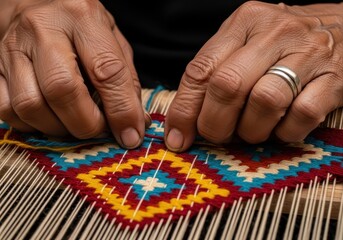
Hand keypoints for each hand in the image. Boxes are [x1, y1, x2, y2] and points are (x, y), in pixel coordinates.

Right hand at [0, 0, 147, 147]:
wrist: (35, 4)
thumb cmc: (80, 26)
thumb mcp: (112, 41)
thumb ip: (126, 81)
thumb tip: (133, 126)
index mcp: (83, 18)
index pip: (106, 70)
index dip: (121, 110)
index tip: (131, 135)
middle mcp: (43, 28)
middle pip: (62, 90)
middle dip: (87, 123)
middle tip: (99, 129)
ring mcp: (12, 47)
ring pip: (30, 105)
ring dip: (58, 128)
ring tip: (74, 124)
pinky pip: (6, 109)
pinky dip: (32, 125)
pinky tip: (49, 118)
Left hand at [165, 1, 342, 151]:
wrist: (342, 27)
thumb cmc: (280, 44)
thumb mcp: (243, 44)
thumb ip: (213, 75)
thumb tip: (182, 126)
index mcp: (244, 22)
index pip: (201, 70)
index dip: (184, 110)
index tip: (177, 137)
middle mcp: (274, 33)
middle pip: (228, 86)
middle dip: (215, 124)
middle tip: (218, 136)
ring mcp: (308, 53)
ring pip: (264, 102)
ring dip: (250, 130)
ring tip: (251, 130)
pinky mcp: (335, 78)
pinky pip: (301, 115)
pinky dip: (284, 132)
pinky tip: (281, 127)